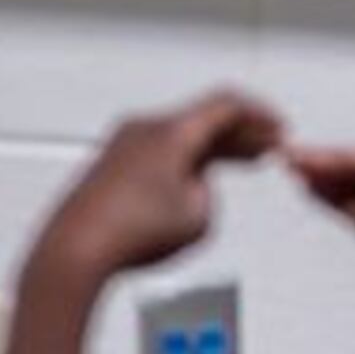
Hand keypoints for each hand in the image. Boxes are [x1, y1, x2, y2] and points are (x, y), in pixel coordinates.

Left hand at [38, 90, 282, 284]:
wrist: (78, 248)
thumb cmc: (130, 230)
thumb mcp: (199, 214)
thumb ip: (208, 189)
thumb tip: (196, 184)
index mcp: (172, 132)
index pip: (227, 105)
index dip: (259, 116)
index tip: (277, 128)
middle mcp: (145, 128)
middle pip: (203, 117)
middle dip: (239, 132)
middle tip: (264, 145)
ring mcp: (124, 143)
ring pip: (180, 133)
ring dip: (212, 146)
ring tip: (236, 163)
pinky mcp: (111, 163)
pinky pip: (159, 148)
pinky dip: (186, 156)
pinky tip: (195, 177)